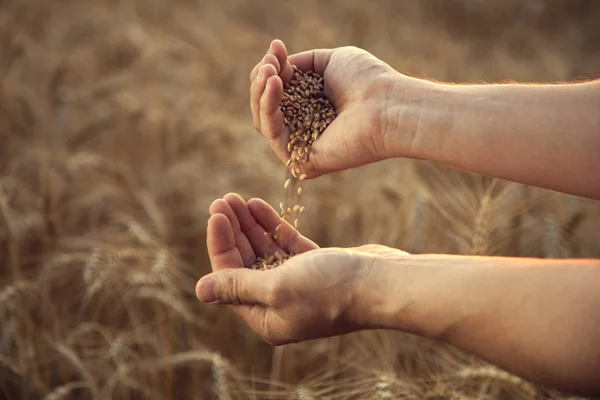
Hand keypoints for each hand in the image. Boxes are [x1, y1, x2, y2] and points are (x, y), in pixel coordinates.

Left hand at [196, 193, 406, 344]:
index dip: (220, 244)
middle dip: (232, 231)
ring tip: (236, 198)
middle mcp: (278, 303)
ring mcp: (297, 284)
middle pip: (244, 262)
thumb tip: (200, 291)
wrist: (383, 283)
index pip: (230, 278)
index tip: (215, 214)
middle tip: (222, 200)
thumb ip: (239, 286)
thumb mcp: (278, 288)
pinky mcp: (315, 267)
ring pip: (263, 250)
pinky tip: (258, 206)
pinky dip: (272, 226)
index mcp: (266, 317)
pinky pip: (285, 244)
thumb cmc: (331, 290)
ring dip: (249, 225)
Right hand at [249, 39, 408, 177]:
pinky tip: (275, 84)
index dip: (271, 68)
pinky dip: (268, 106)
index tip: (276, 47)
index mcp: (313, 107)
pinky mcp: (301, 161)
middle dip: (262, 79)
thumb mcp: (331, 60)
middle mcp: (305, 128)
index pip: (278, 91)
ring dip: (260, 91)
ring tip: (269, 71)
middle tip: (270, 61)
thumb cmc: (368, 81)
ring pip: (263, 120)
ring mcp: (302, 146)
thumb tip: (276, 66)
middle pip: (265, 106)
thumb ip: (302, 62)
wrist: (388, 106)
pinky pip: (272, 134)